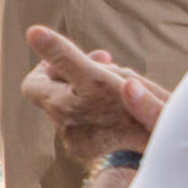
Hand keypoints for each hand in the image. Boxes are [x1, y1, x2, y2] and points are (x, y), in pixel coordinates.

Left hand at [21, 25, 163, 165]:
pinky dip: (107, 112)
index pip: (32, 83)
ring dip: (96, 92)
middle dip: (82, 74)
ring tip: (125, 87)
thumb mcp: (95, 76)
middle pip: (60, 93)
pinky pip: (96, 125)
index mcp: (57, 107)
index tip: (75, 59)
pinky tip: (130, 110)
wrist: (155, 156)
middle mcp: (64, 128)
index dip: (50, 66)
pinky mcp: (101, 154)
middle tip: (108, 63)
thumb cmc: (126, 114)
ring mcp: (82, 143)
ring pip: (81, 107)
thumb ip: (63, 56)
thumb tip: (32, 31)